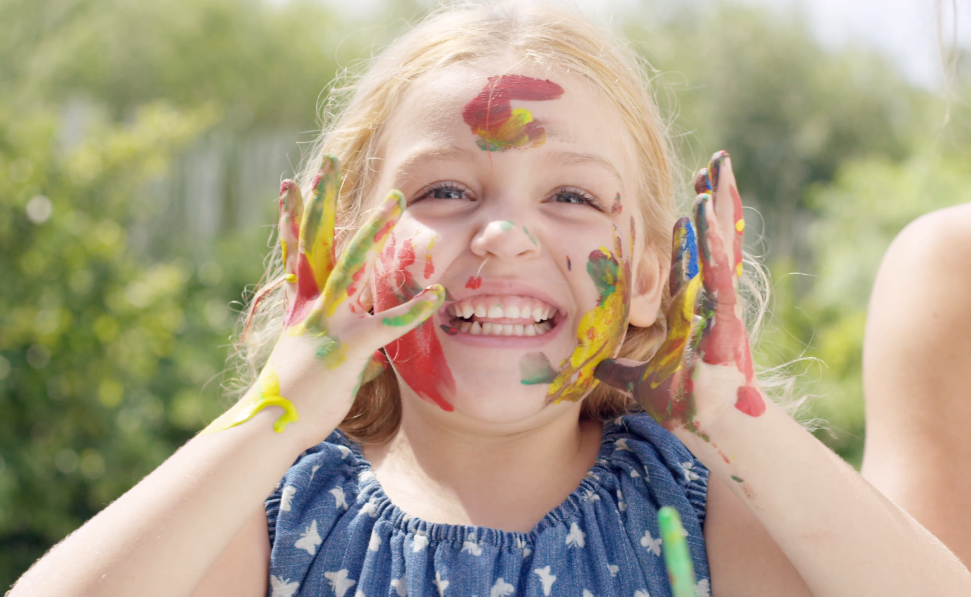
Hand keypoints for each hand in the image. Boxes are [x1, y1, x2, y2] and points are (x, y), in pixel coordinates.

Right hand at [200, 155, 443, 445]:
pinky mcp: (347, 346)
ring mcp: (327, 322)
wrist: (271, 425)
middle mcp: (309, 304)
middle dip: (324, 199)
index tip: (289, 182)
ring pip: (352, 267)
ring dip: (375, 232)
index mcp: (298, 305)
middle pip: (317, 240)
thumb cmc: (291, 398)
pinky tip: (437, 295)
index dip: (291, 216)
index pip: (294, 250)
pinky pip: (386, 323)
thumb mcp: (305, 358)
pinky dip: (413, 309)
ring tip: (395, 201)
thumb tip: (356, 342)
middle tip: (330, 159)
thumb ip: (329, 338)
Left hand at [594, 151, 763, 437]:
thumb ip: (616, 369)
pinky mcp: (724, 313)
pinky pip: (717, 267)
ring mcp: (719, 303)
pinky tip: (706, 207)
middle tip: (715, 164)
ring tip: (718, 166)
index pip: (691, 260)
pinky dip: (713, 238)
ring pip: (720, 243)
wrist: (711, 429)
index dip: (690, 231)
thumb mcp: (639, 380)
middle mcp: (709, 300)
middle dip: (715, 201)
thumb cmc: (683, 407)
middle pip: (714, 240)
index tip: (688, 203)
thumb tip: (590, 365)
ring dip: (718, 204)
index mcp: (692, 310)